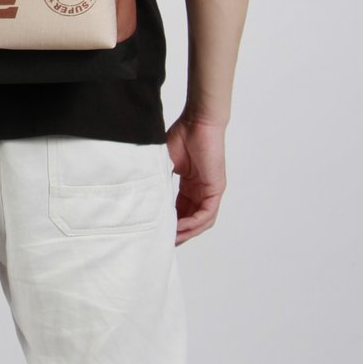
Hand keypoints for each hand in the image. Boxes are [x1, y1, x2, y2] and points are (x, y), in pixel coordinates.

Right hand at [166, 116, 225, 244]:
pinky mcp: (216, 189)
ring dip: (187, 232)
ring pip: (201, 221)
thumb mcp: (165, 162)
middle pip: (192, 219)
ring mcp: (210, 191)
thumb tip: (146, 196)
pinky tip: (181, 227)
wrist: (197, 122)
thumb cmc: (182, 135)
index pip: (182, 210)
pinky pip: (206, 214)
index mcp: (190, 184)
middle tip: (164, 241)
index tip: (158, 229)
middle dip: (179, 233)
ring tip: (172, 239)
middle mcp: (201, 190)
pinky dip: (194, 223)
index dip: (171, 221)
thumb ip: (160, 179)